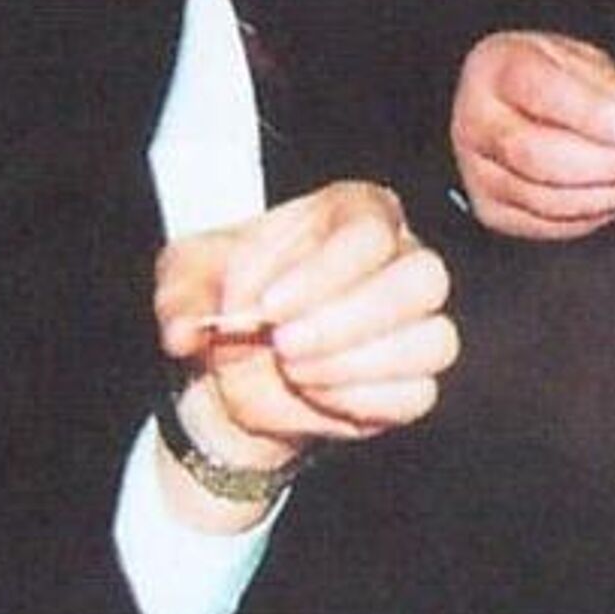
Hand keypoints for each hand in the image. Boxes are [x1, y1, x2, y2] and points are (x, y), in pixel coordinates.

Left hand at [154, 182, 457, 525]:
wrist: (229, 371)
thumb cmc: (222, 302)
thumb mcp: (185, 281)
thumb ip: (180, 297)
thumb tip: (184, 330)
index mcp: (354, 211)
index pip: (371, 230)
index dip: (326, 272)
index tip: (269, 307)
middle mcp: (399, 257)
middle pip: (422, 280)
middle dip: (350, 320)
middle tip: (284, 345)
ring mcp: (414, 320)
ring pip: (434, 339)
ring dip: (359, 365)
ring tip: (296, 372)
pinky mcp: (412, 379)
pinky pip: (420, 393)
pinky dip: (367, 402)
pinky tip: (317, 395)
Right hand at [451, 30, 614, 239]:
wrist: (502, 100)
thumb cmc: (543, 75)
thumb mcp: (580, 60)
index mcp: (494, 69)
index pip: (542, 94)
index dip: (596, 117)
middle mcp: (476, 122)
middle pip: (540, 157)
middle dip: (611, 162)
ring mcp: (477, 172)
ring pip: (547, 199)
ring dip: (613, 192)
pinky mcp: (492, 211)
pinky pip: (550, 225)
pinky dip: (597, 213)